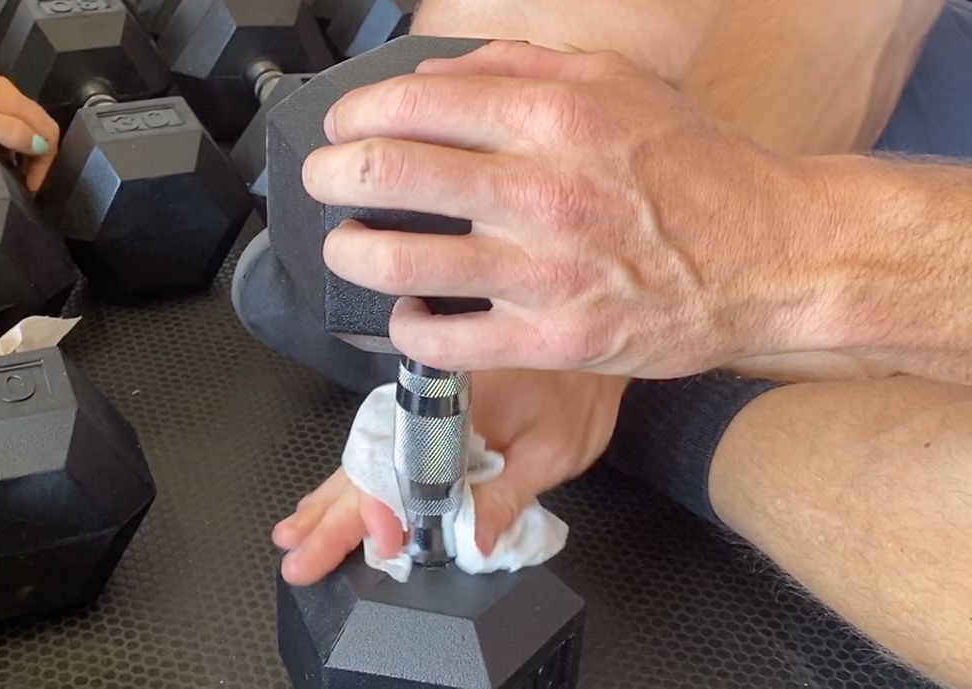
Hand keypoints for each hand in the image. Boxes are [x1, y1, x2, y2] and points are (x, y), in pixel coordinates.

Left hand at [0, 43, 59, 191]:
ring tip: (12, 172)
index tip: (32, 185)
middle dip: (38, 157)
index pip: (48, 131)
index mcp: (10, 98)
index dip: (46, 162)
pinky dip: (7, 140)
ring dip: (23, 149)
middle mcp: (5, 92)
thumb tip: (41, 146)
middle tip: (26, 182)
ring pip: (22, 123)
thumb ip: (12, 133)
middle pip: (38, 126)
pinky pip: (3, 120)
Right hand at [273, 370, 626, 584]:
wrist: (585, 327)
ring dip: (328, 500)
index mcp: (454, 407)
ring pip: (363, 458)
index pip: (402, 465)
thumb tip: (474, 541)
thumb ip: (508, 494)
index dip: (384, 510)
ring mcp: (419, 407)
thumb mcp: (555, 448)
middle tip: (300, 560)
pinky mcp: (422, 413)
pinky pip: (377, 451)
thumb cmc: (578, 386)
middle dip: (331, 518)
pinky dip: (350, 482)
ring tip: (296, 534)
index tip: (384, 544)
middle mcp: (425, 404)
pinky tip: (325, 504)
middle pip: (367, 466)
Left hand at [306, 41, 833, 378]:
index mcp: (553, 117)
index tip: (342, 129)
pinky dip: (408, 329)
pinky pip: (443, 342)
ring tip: (347, 247)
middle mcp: (540, 190)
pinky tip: (408, 315)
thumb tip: (431, 79)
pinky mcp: (551, 340)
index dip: (354, 115)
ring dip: (350, 253)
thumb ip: (519, 67)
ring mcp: (542, 272)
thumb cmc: (696, 170)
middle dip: (329, 176)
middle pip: (385, 174)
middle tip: (322, 182)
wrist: (772, 257)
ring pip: (398, 262)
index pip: (412, 104)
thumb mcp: (620, 84)